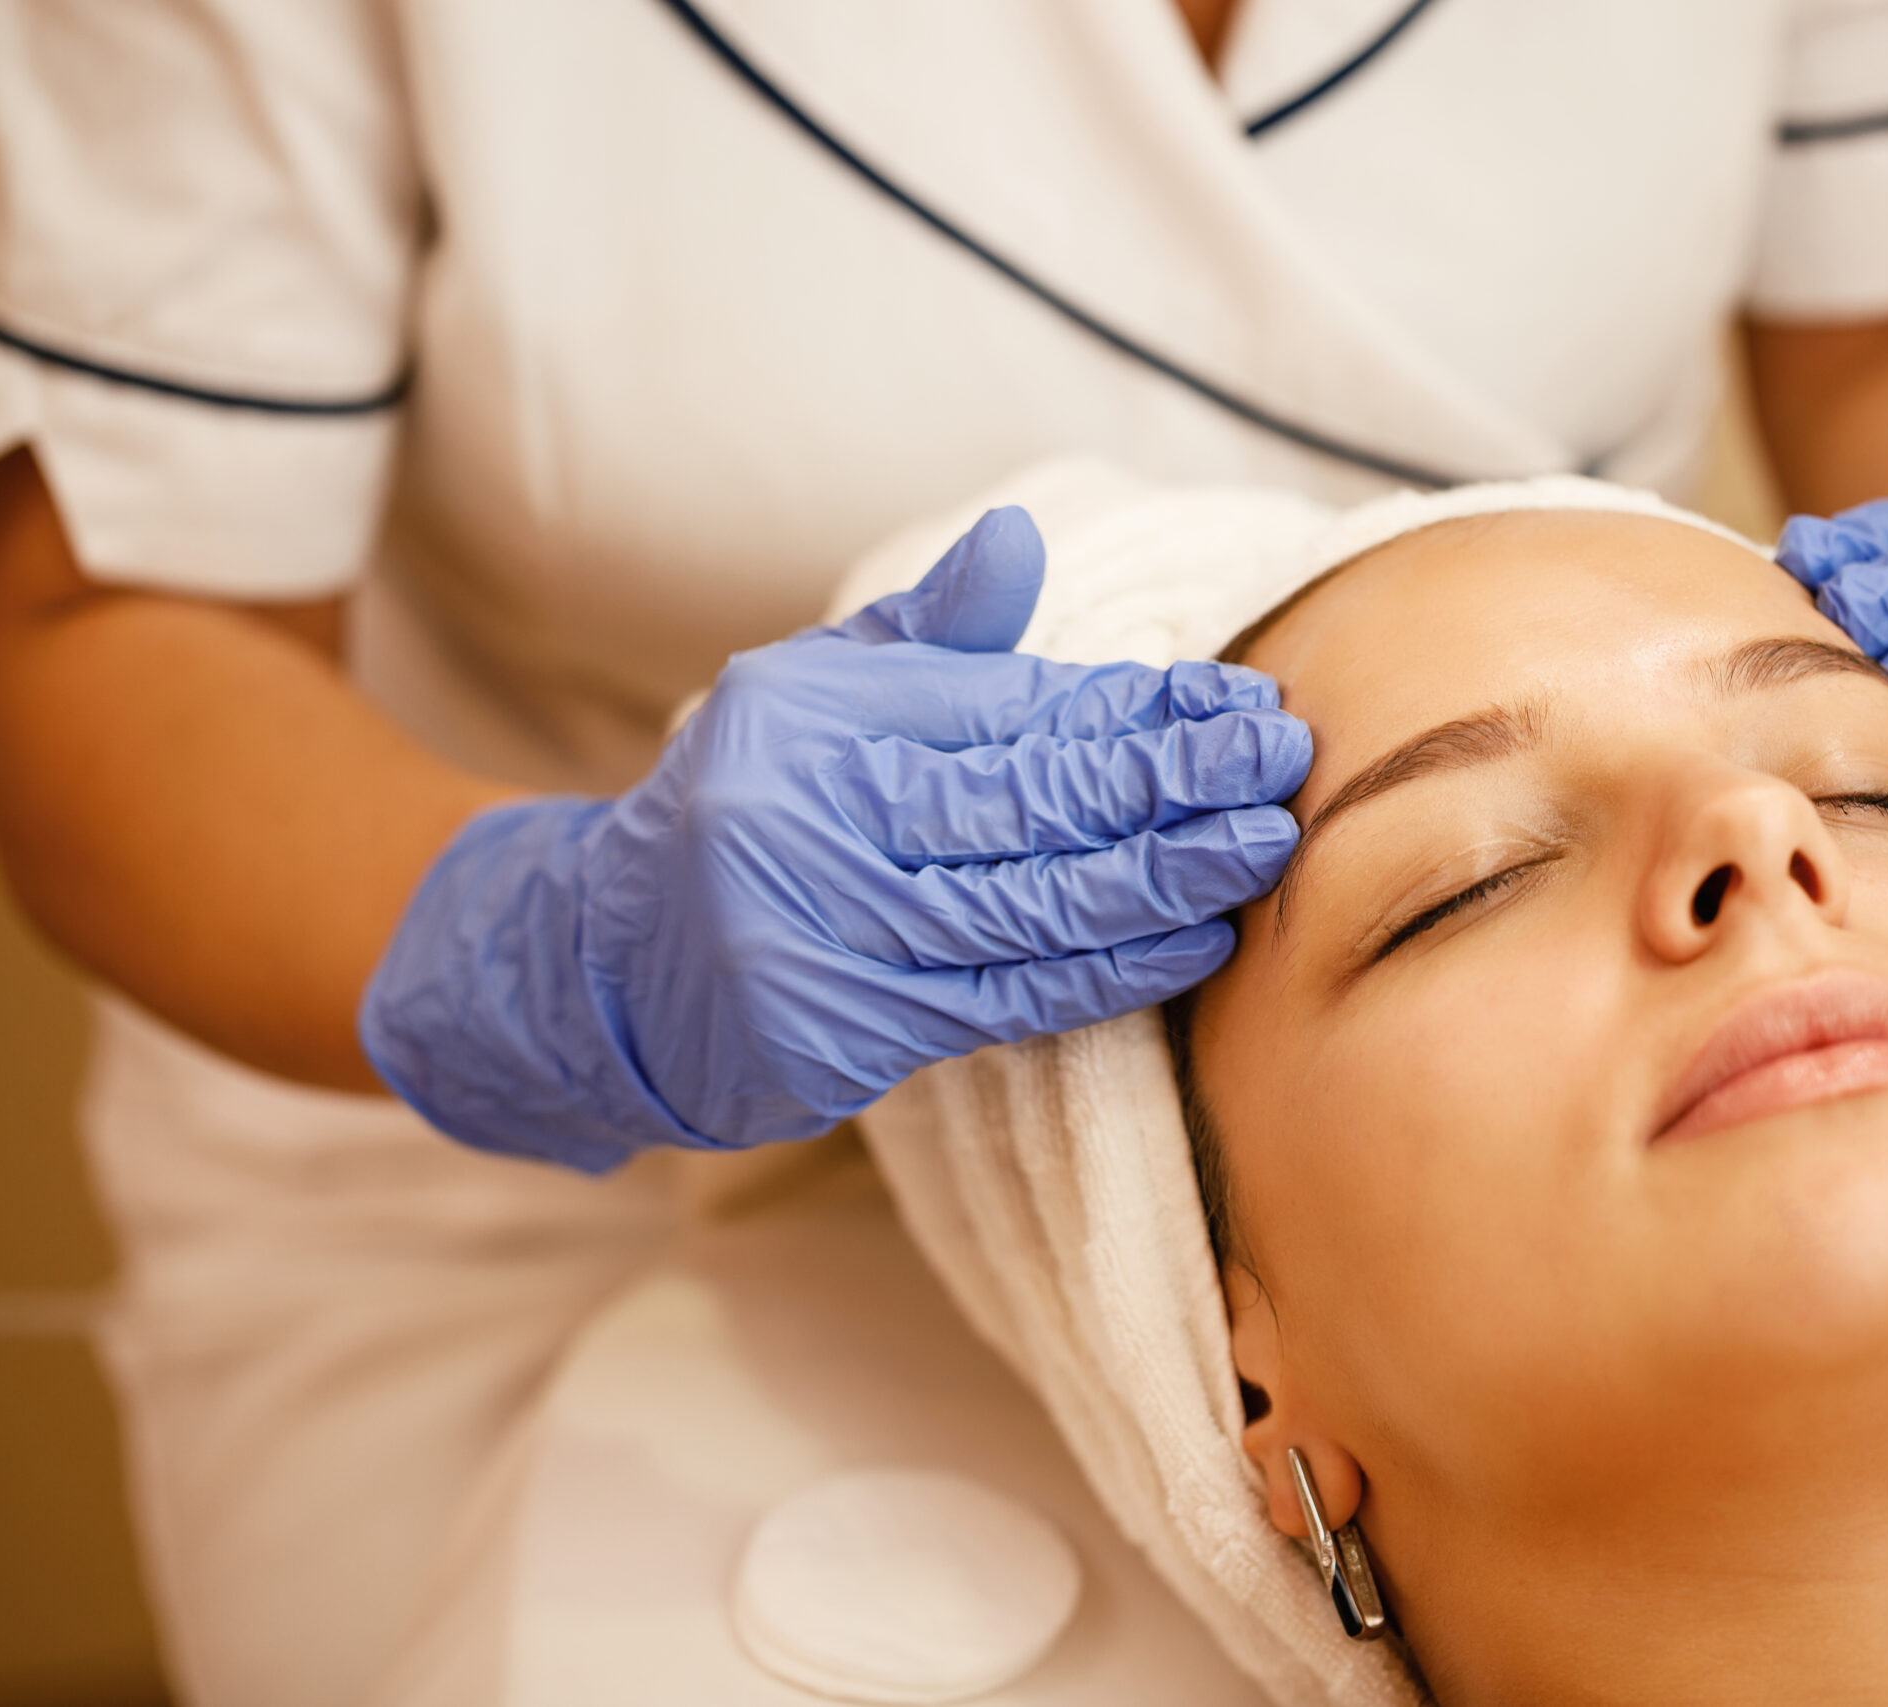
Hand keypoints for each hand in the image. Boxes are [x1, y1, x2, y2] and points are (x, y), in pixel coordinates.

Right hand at [362, 508, 1309, 1169]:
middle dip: (1169, 781)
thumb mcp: (808, 697)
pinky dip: (1108, 967)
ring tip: (1265, 847)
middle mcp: (816, 816)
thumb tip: (1022, 537)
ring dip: (1163, 877)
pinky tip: (1193, 938)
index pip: (1012, 709)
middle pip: (1029, 799)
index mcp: (820, 719)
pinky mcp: (839, 1031)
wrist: (603, 969)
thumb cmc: (743, 814)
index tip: (1241, 702)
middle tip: (1284, 763)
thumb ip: (927, 634)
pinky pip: (1004, 993)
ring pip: (1030, 902)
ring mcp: (825, 929)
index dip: (1137, 707)